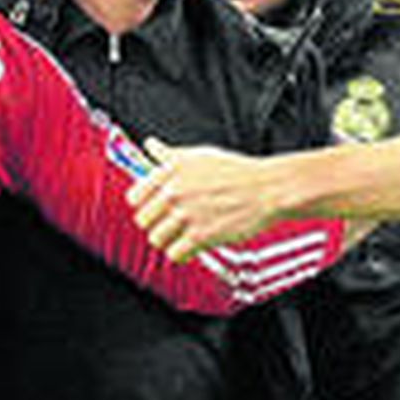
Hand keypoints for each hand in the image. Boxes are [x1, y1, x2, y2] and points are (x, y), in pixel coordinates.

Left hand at [128, 138, 283, 262]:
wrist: (266, 189)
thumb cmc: (235, 171)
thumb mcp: (199, 155)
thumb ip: (170, 154)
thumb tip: (150, 146)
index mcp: (171, 171)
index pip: (134, 197)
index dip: (143, 205)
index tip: (153, 208)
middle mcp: (174, 192)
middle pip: (142, 221)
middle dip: (155, 224)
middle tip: (169, 224)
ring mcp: (187, 214)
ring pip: (156, 239)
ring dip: (168, 240)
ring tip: (181, 236)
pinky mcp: (201, 235)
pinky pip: (175, 254)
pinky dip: (181, 253)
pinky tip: (191, 246)